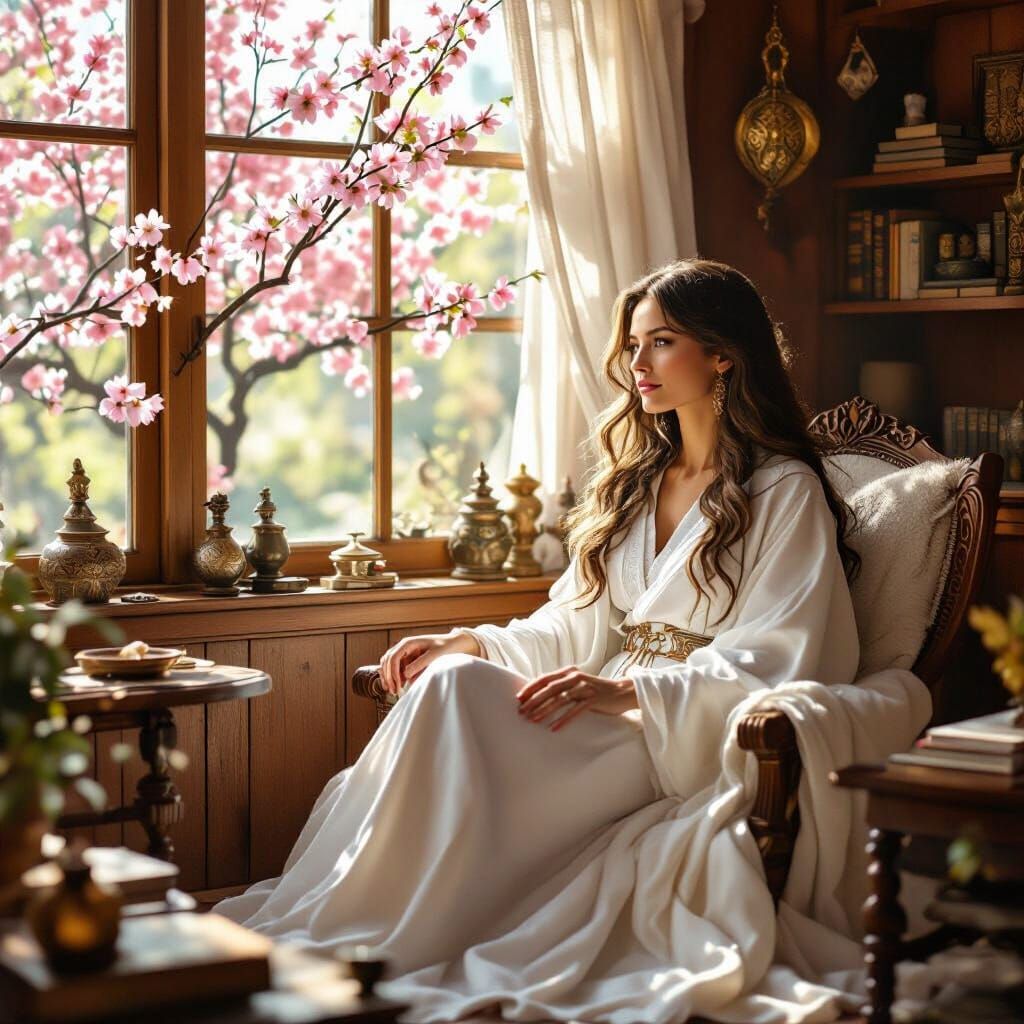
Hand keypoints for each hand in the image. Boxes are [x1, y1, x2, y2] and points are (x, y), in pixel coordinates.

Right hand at [379, 629, 481, 694]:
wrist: (453, 644)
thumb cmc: (445, 647)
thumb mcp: (434, 655)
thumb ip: (420, 664)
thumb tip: (405, 674)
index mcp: (408, 643)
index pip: (393, 657)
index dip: (392, 672)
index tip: (396, 685)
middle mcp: (404, 647)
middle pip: (387, 661)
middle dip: (388, 676)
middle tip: (393, 691)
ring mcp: (405, 653)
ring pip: (389, 664)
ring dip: (389, 677)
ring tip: (393, 690)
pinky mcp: (408, 659)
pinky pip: (397, 668)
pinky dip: (395, 676)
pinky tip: (400, 685)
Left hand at [515, 667, 637, 731]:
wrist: (622, 692)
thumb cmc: (596, 691)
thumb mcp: (577, 685)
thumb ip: (562, 686)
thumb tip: (540, 695)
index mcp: (569, 672)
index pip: (545, 679)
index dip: (530, 688)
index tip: (518, 698)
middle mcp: (575, 677)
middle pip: (550, 688)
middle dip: (533, 700)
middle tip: (521, 712)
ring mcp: (585, 687)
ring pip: (560, 699)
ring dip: (545, 710)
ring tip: (533, 720)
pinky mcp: (593, 699)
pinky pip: (575, 710)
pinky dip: (563, 719)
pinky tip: (554, 728)